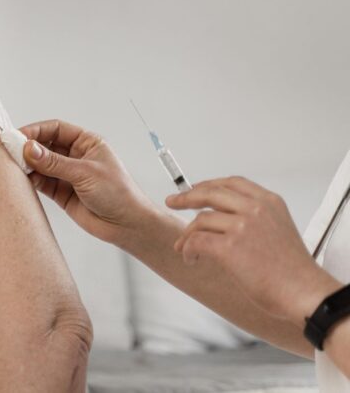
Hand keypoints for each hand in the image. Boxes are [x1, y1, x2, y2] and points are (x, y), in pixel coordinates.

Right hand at [21, 119, 158, 245]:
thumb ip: (54, 162)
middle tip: (11, 150)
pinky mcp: (61, 192)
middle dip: (28, 147)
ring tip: (15, 166)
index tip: (19, 136)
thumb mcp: (85, 173)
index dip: (36, 130)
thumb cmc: (118, 193)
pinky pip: (41, 182)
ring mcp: (67, 174)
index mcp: (86, 143)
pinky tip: (23, 179)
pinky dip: (31, 180)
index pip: (56, 129)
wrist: (126, 225)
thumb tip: (29, 148)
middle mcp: (75, 156)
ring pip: (40, 164)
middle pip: (45, 145)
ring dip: (27, 164)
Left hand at [167, 177, 339, 321]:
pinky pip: (196, 241)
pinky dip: (188, 249)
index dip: (209, 184)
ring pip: (200, 220)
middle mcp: (255, 209)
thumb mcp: (279, 229)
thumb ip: (255, 218)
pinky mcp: (229, 246)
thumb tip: (221, 217)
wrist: (305, 293)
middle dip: (187, 197)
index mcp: (269, 202)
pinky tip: (191, 258)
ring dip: (187, 235)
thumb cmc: (292, 270)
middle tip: (172, 201)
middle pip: (210, 193)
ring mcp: (242, 226)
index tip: (194, 189)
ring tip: (184, 248)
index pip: (232, 183)